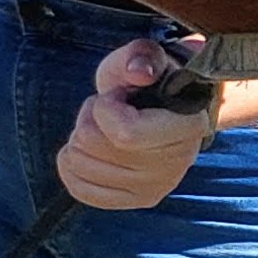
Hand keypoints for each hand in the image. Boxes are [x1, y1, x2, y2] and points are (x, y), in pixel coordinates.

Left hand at [56, 37, 213, 210]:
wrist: (164, 110)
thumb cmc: (149, 82)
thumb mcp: (143, 58)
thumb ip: (140, 56)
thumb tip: (137, 73)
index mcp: (186, 127)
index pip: (125, 134)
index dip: (104, 108)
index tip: (116, 95)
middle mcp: (175, 165)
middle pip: (92, 145)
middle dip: (88, 118)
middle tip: (108, 109)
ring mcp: (156, 188)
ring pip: (80, 164)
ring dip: (79, 138)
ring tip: (104, 127)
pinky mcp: (136, 201)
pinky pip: (80, 189)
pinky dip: (71, 166)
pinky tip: (88, 150)